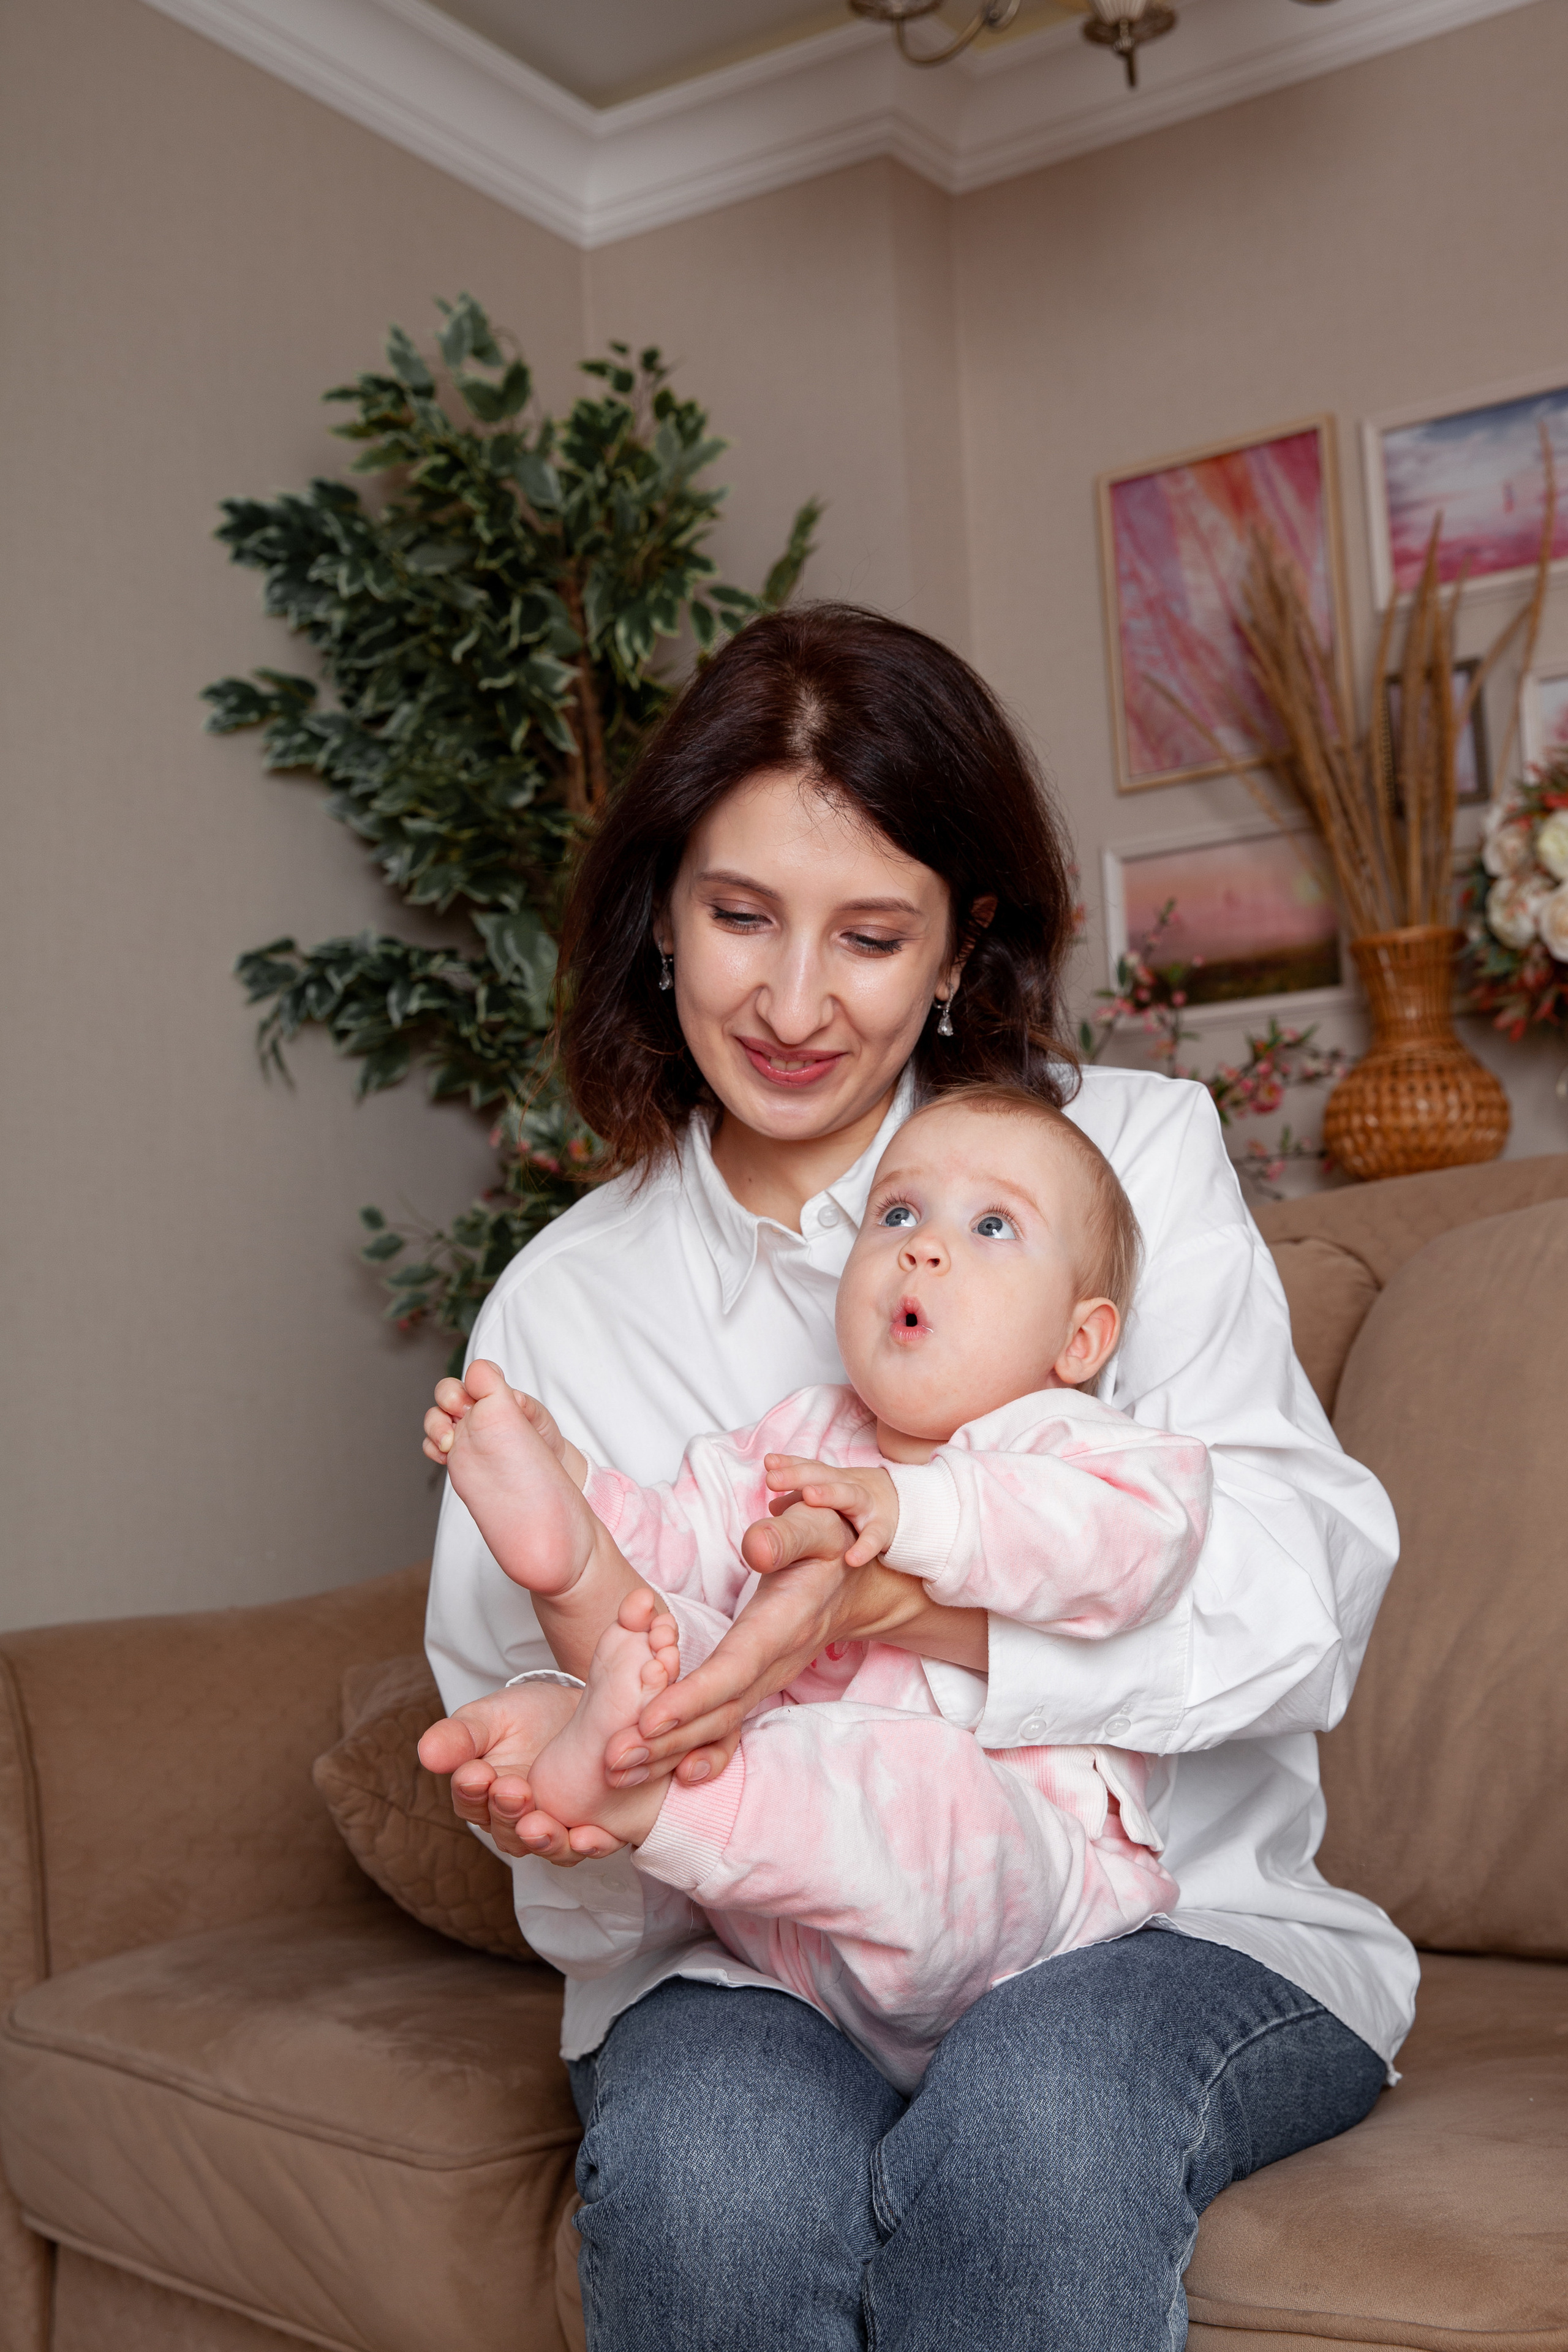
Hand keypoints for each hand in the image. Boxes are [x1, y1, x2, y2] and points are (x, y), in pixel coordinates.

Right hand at [418, 1683, 624, 1865]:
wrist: (587, 1710)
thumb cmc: (529, 1714)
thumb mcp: (491, 1717)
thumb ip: (460, 1736)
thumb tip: (426, 1753)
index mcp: (482, 1795)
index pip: (469, 1801)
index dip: (471, 1792)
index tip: (476, 1774)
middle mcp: (514, 1820)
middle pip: (505, 1831)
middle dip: (506, 1813)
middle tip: (513, 1790)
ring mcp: (552, 1827)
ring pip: (543, 1846)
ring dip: (541, 1839)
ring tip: (539, 1823)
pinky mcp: (590, 1828)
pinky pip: (588, 1847)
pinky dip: (588, 1846)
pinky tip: (586, 1837)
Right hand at [423, 1367, 585, 1486]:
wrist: (539, 1473)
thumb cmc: (541, 1437)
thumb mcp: (539, 1418)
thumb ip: (527, 1405)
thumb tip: (514, 1395)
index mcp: (493, 1395)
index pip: (475, 1376)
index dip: (471, 1381)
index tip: (476, 1396)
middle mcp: (474, 1409)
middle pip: (447, 1392)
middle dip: (447, 1396)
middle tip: (459, 1412)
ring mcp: (462, 1430)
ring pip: (436, 1417)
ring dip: (435, 1424)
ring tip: (449, 1442)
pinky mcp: (454, 1452)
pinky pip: (432, 1445)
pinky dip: (432, 1448)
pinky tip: (445, 1457)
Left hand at [604, 1500, 959, 1784]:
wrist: (856, 1582)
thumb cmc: (828, 1546)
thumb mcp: (816, 1527)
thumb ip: (786, 1534)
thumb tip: (756, 1546)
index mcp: (783, 1624)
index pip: (736, 1668)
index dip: (694, 1697)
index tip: (649, 1719)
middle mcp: (776, 1662)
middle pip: (720, 1712)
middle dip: (668, 1740)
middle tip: (614, 1759)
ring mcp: (768, 1680)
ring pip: (719, 1725)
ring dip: (669, 1751)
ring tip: (618, 1769)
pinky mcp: (758, 1686)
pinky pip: (728, 1726)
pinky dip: (698, 1752)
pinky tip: (665, 1774)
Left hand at [764, 1454, 898, 1566]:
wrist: (907, 1505)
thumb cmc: (859, 1500)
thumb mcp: (834, 1493)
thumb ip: (803, 1496)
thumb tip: (771, 1505)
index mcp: (834, 1479)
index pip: (810, 1468)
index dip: (789, 1465)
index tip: (768, 1463)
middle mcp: (849, 1486)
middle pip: (822, 1476)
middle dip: (798, 1476)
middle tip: (772, 1478)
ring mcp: (868, 1504)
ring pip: (849, 1495)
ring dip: (829, 1494)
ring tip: (808, 1497)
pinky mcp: (884, 1527)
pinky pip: (874, 1537)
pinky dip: (865, 1547)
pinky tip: (851, 1559)